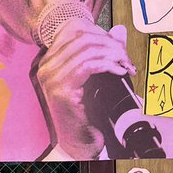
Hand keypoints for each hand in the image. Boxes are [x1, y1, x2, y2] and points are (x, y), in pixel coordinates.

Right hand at [32, 20, 136, 159]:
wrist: (81, 142)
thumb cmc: (89, 111)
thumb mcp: (99, 75)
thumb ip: (106, 51)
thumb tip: (120, 30)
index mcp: (50, 60)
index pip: (76, 31)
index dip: (102, 34)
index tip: (121, 48)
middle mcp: (46, 67)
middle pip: (82, 37)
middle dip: (110, 44)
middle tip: (127, 58)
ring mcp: (51, 78)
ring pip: (87, 50)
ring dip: (112, 55)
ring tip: (126, 65)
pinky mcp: (61, 90)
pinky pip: (87, 66)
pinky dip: (108, 66)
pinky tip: (120, 72)